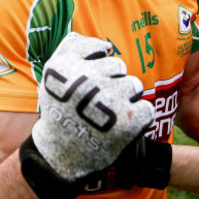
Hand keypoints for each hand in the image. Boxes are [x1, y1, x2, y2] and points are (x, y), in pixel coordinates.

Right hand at [20, 32, 153, 198]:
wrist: (61, 155)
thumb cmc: (60, 111)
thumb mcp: (52, 74)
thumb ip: (71, 48)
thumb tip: (103, 43)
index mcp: (67, 65)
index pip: (101, 48)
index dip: (97, 64)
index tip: (88, 81)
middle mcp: (88, 79)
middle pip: (118, 66)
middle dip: (112, 82)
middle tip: (97, 103)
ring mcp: (108, 100)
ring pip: (133, 85)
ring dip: (125, 99)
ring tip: (108, 115)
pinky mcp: (127, 122)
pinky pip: (146, 109)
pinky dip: (138, 119)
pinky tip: (121, 127)